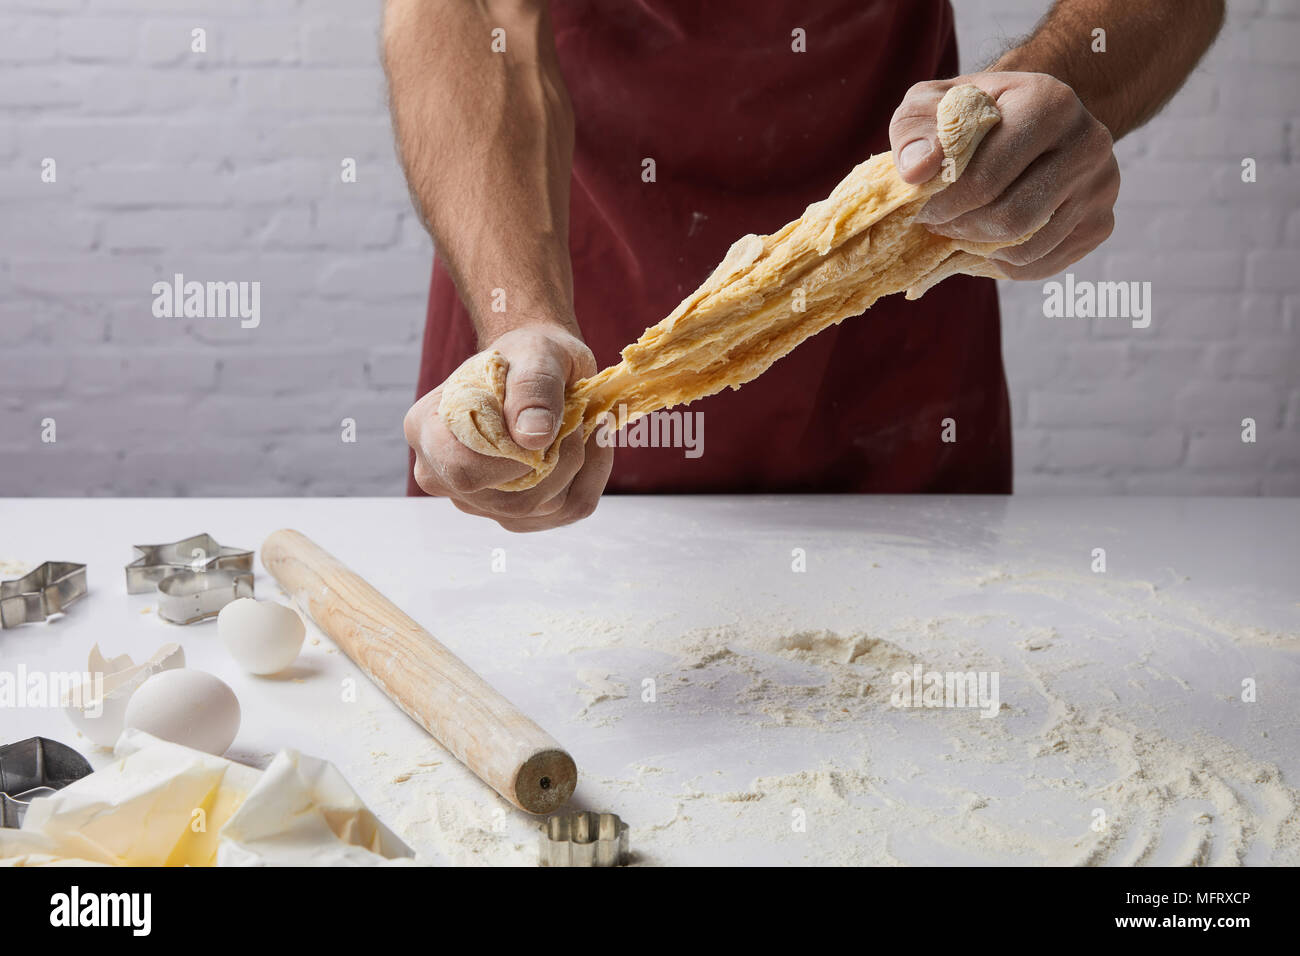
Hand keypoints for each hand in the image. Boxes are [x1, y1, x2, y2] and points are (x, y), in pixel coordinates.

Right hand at [404, 325, 612, 531]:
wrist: (538, 369)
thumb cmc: (528, 356)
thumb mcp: (535, 355)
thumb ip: (532, 388)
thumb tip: (532, 439)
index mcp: (428, 431)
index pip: (463, 471)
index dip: (514, 459)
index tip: (548, 422)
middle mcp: (443, 475)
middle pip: (509, 500)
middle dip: (559, 461)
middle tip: (577, 418)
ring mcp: (479, 501)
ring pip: (542, 509)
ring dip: (578, 466)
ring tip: (581, 424)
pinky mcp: (516, 515)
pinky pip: (566, 511)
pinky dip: (590, 477)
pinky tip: (589, 445)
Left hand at [889, 71, 1119, 280]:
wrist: (1029, 119)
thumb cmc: (972, 114)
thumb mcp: (934, 103)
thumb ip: (917, 130)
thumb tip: (917, 171)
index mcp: (1050, 103)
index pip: (986, 178)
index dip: (942, 204)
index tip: (921, 208)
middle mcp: (1089, 143)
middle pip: (1010, 218)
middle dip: (961, 230)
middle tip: (937, 224)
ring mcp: (1102, 187)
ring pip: (1025, 249)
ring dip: (979, 248)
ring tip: (959, 228)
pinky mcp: (1100, 224)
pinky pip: (1040, 266)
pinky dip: (1003, 263)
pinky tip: (986, 239)